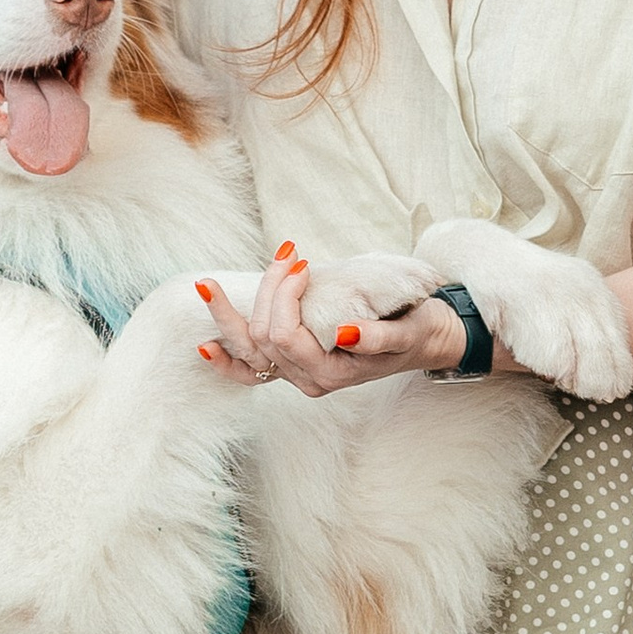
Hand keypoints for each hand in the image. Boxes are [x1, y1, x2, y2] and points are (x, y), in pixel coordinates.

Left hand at [196, 244, 459, 397]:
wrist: (427, 341)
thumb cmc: (418, 331)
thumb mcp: (407, 332)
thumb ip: (376, 337)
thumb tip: (343, 331)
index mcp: (331, 374)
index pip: (286, 337)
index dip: (284, 298)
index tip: (303, 265)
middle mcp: (308, 379)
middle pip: (264, 337)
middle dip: (267, 292)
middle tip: (289, 254)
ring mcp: (298, 374)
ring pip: (249, 349)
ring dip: (228, 316)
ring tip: (208, 286)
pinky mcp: (295, 363)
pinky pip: (251, 370)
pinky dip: (227, 359)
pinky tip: (205, 347)